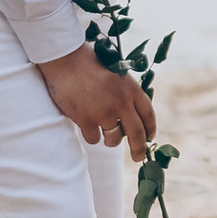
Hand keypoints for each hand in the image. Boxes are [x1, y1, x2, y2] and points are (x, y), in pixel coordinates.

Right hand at [39, 44, 153, 157]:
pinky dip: (91, 133)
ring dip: (109, 138)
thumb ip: (126, 94)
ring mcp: (104, 113)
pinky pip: (94, 138)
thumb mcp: (117, 74)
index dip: (150, 130)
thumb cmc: (90, 63)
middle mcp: (121, 103)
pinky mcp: (86, 120)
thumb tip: (132, 118)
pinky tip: (85, 121)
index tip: (149, 138)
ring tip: (102, 125)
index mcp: (132, 89)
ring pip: (113, 139)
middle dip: (139, 149)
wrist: (66, 59)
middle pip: (137, 134)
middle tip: (138, 157)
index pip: (148, 115)